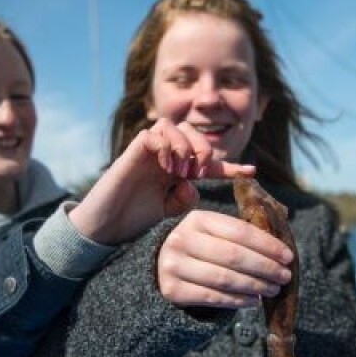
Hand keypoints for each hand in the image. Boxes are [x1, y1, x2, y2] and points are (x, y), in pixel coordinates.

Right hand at [69, 119, 254, 243]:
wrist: (104, 230)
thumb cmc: (134, 222)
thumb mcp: (168, 214)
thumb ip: (185, 200)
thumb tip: (192, 184)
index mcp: (176, 172)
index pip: (208, 163)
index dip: (230, 166)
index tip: (252, 172)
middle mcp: (164, 158)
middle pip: (192, 132)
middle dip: (204, 149)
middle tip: (198, 173)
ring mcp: (148, 153)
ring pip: (174, 126)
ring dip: (185, 146)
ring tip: (181, 171)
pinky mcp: (131, 152)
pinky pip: (153, 134)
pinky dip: (165, 146)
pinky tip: (166, 167)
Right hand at [156, 210, 293, 307]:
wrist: (161, 268)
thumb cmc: (201, 248)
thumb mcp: (214, 232)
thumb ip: (242, 230)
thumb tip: (282, 235)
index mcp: (198, 219)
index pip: (240, 231)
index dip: (267, 244)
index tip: (287, 256)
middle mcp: (182, 239)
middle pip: (233, 256)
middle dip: (265, 267)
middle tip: (285, 276)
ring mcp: (174, 265)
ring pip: (224, 279)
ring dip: (255, 286)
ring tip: (273, 290)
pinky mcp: (172, 290)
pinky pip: (212, 297)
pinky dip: (237, 301)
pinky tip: (254, 301)